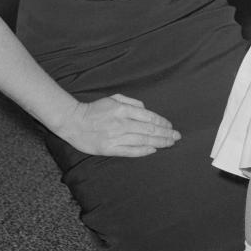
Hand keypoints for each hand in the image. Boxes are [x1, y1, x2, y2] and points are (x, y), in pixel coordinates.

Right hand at [56, 94, 180, 156]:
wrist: (73, 121)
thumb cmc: (95, 109)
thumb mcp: (114, 98)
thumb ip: (131, 102)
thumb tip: (145, 109)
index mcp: (123, 110)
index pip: (149, 117)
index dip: (162, 122)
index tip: (171, 126)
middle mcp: (121, 123)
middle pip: (149, 130)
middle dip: (165, 134)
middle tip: (177, 137)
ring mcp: (115, 137)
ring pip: (142, 141)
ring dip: (158, 143)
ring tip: (169, 144)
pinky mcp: (109, 148)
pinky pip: (129, 151)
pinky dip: (142, 151)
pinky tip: (153, 150)